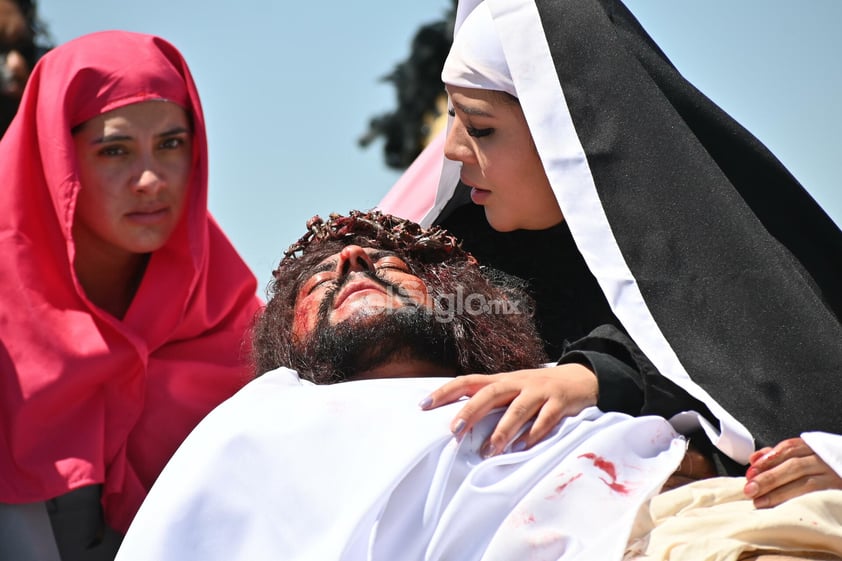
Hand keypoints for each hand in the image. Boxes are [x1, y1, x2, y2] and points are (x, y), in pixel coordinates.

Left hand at [418, 364, 597, 457]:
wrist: (582, 378)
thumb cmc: (539, 389)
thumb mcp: (513, 389)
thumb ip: (491, 402)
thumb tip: (459, 422)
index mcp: (503, 380)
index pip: (468, 381)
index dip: (446, 391)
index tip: (424, 405)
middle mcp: (518, 382)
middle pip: (490, 393)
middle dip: (471, 411)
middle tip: (455, 431)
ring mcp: (540, 391)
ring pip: (518, 409)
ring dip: (502, 431)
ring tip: (488, 451)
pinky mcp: (560, 403)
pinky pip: (546, 419)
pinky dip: (534, 434)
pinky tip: (522, 448)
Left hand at [743, 437, 841, 507]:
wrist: (841, 477)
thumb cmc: (819, 471)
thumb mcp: (801, 457)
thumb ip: (778, 457)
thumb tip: (753, 459)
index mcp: (814, 448)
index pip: (789, 448)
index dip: (768, 459)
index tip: (750, 472)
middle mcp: (825, 461)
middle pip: (795, 466)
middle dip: (769, 478)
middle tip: (749, 489)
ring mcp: (834, 478)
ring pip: (807, 484)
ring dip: (779, 493)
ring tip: (760, 502)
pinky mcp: (838, 494)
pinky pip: (818, 499)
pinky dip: (798, 503)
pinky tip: (783, 509)